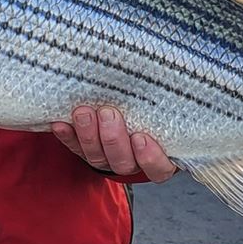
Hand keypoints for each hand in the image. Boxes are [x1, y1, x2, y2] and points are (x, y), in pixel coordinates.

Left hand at [51, 106, 177, 182]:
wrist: (125, 105)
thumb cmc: (152, 108)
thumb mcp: (164, 107)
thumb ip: (165, 102)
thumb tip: (182, 74)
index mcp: (157, 157)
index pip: (158, 168)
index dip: (149, 157)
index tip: (141, 137)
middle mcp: (132, 161)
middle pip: (122, 162)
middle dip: (113, 138)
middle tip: (108, 113)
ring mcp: (106, 158)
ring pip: (97, 157)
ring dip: (89, 135)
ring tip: (83, 113)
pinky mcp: (85, 150)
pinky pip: (75, 147)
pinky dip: (67, 136)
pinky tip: (60, 123)